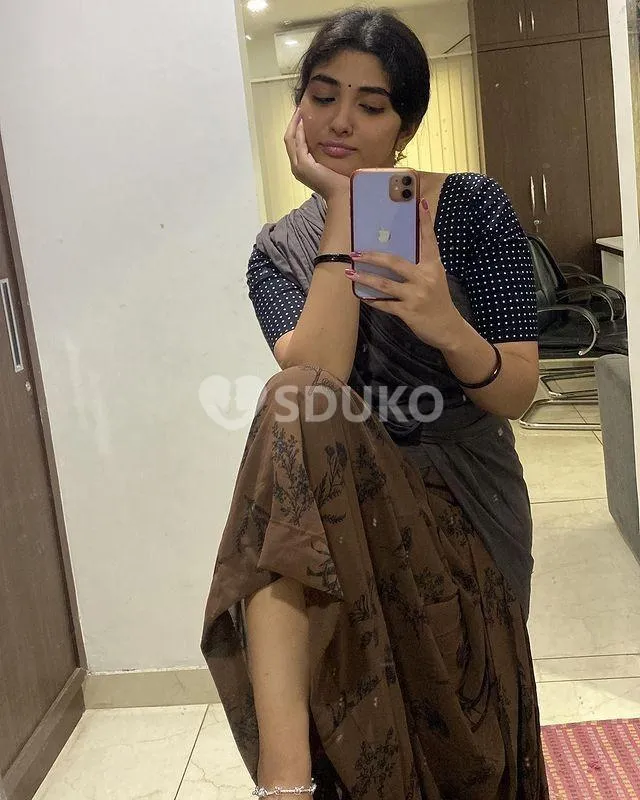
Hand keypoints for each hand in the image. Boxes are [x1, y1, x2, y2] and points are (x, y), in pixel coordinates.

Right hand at [284, 109, 349, 201]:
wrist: (342, 194)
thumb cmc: (339, 182)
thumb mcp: (329, 165)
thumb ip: (324, 155)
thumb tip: (330, 142)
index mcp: (301, 168)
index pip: (294, 145)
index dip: (296, 129)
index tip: (302, 116)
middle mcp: (296, 167)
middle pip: (289, 140)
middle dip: (293, 124)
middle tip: (299, 109)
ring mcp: (298, 167)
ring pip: (291, 140)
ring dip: (295, 124)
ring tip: (300, 111)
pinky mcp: (304, 166)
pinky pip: (299, 144)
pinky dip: (300, 132)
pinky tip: (305, 122)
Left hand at [345, 199, 465, 351]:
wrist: (449, 329)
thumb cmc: (438, 301)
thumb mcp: (435, 279)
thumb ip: (420, 266)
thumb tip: (394, 255)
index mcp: (434, 266)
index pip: (429, 240)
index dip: (425, 221)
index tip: (420, 202)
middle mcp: (425, 278)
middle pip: (394, 262)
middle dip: (372, 256)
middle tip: (355, 253)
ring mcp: (416, 295)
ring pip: (384, 284)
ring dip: (365, 277)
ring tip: (349, 272)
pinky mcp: (409, 312)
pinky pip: (385, 304)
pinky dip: (372, 300)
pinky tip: (361, 295)